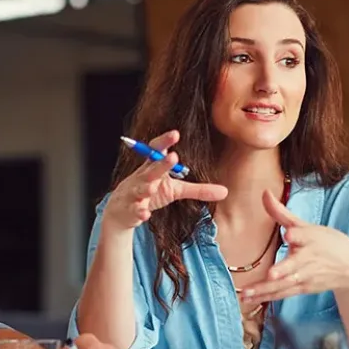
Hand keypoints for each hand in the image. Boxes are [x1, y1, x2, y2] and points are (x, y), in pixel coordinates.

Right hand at [103, 130, 226, 232]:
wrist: (123, 212)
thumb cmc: (150, 194)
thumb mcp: (175, 190)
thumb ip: (198, 190)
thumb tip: (225, 192)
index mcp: (153, 167)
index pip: (156, 151)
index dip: (164, 142)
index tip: (175, 134)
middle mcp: (142, 178)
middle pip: (151, 169)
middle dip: (160, 164)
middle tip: (173, 156)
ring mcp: (134, 193)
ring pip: (139, 188)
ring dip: (145, 187)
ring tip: (152, 187)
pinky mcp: (129, 209)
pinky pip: (134, 210)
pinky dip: (138, 212)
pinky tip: (144, 214)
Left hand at [240, 190, 348, 304]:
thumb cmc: (326, 243)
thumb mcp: (306, 226)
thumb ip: (281, 213)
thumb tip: (264, 192)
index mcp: (310, 239)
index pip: (304, 236)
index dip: (297, 235)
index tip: (290, 235)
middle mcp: (308, 259)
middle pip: (294, 265)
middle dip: (283, 270)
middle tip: (271, 275)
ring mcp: (305, 276)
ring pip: (284, 284)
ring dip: (265, 290)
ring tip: (246, 294)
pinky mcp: (303, 289)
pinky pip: (282, 294)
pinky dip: (266, 298)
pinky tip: (249, 300)